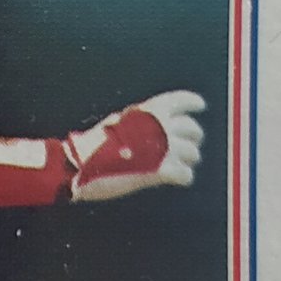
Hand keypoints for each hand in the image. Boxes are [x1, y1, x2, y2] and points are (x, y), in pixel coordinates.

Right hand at [66, 90, 204, 202]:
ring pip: (193, 154)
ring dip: (188, 160)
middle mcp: (162, 127)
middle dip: (193, 138)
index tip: (200, 106)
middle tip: (189, 146)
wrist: (81, 165)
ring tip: (180, 165)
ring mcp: (164, 149)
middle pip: (193, 130)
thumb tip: (155, 125)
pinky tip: (177, 179)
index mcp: (151, 110)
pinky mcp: (162, 172)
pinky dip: (183, 177)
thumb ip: (143, 122)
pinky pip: (185, 175)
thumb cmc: (95, 144)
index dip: (193, 102)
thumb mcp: (120, 121)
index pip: (182, 100)